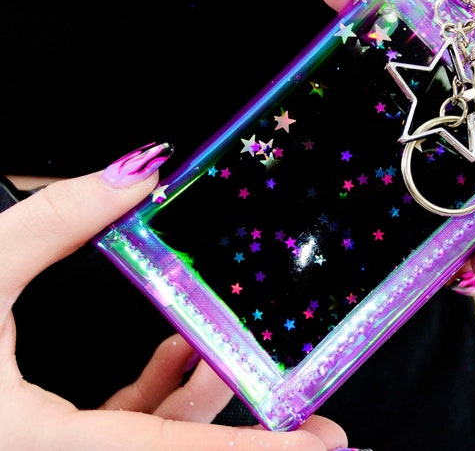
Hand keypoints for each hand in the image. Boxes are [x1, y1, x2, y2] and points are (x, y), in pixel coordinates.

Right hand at [0, 144, 347, 449]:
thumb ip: (57, 217)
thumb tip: (142, 166)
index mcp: (33, 444)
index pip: (167, 450)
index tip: (326, 448)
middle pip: (171, 447)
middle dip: (231, 415)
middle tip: (304, 409)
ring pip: (149, 437)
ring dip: (193, 390)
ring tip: (223, 345)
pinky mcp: (46, 444)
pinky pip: (121, 429)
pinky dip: (156, 390)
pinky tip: (176, 348)